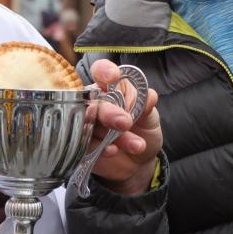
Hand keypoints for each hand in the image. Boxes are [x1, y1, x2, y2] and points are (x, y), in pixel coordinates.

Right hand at [86, 59, 160, 195]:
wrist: (141, 161)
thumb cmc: (143, 131)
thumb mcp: (150, 118)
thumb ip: (146, 107)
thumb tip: (149, 96)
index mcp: (110, 89)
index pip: (101, 72)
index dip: (104, 71)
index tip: (112, 77)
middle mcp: (95, 103)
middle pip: (93, 101)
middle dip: (108, 112)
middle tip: (126, 122)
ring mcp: (86, 124)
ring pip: (90, 125)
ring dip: (113, 136)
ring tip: (137, 145)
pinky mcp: (82, 145)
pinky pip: (85, 144)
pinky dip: (101, 148)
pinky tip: (114, 151)